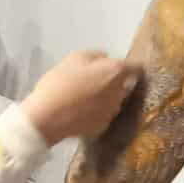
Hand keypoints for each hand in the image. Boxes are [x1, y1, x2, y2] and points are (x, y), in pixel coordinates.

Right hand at [20, 51, 139, 143]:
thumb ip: (95, 55)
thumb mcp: (74, 57)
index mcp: (115, 72)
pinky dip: (96, 112)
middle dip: (115, 81)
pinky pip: (103, 114)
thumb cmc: (60, 82)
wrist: (47, 117)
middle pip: (124, 84)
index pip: (136, 67)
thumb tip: (105, 59)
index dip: (130, 65)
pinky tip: (81, 111)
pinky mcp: (103, 126)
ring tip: (86, 97)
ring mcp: (113, 112)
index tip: (119, 66)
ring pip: (114, 100)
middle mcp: (120, 92)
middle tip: (95, 80)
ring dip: (105, 97)